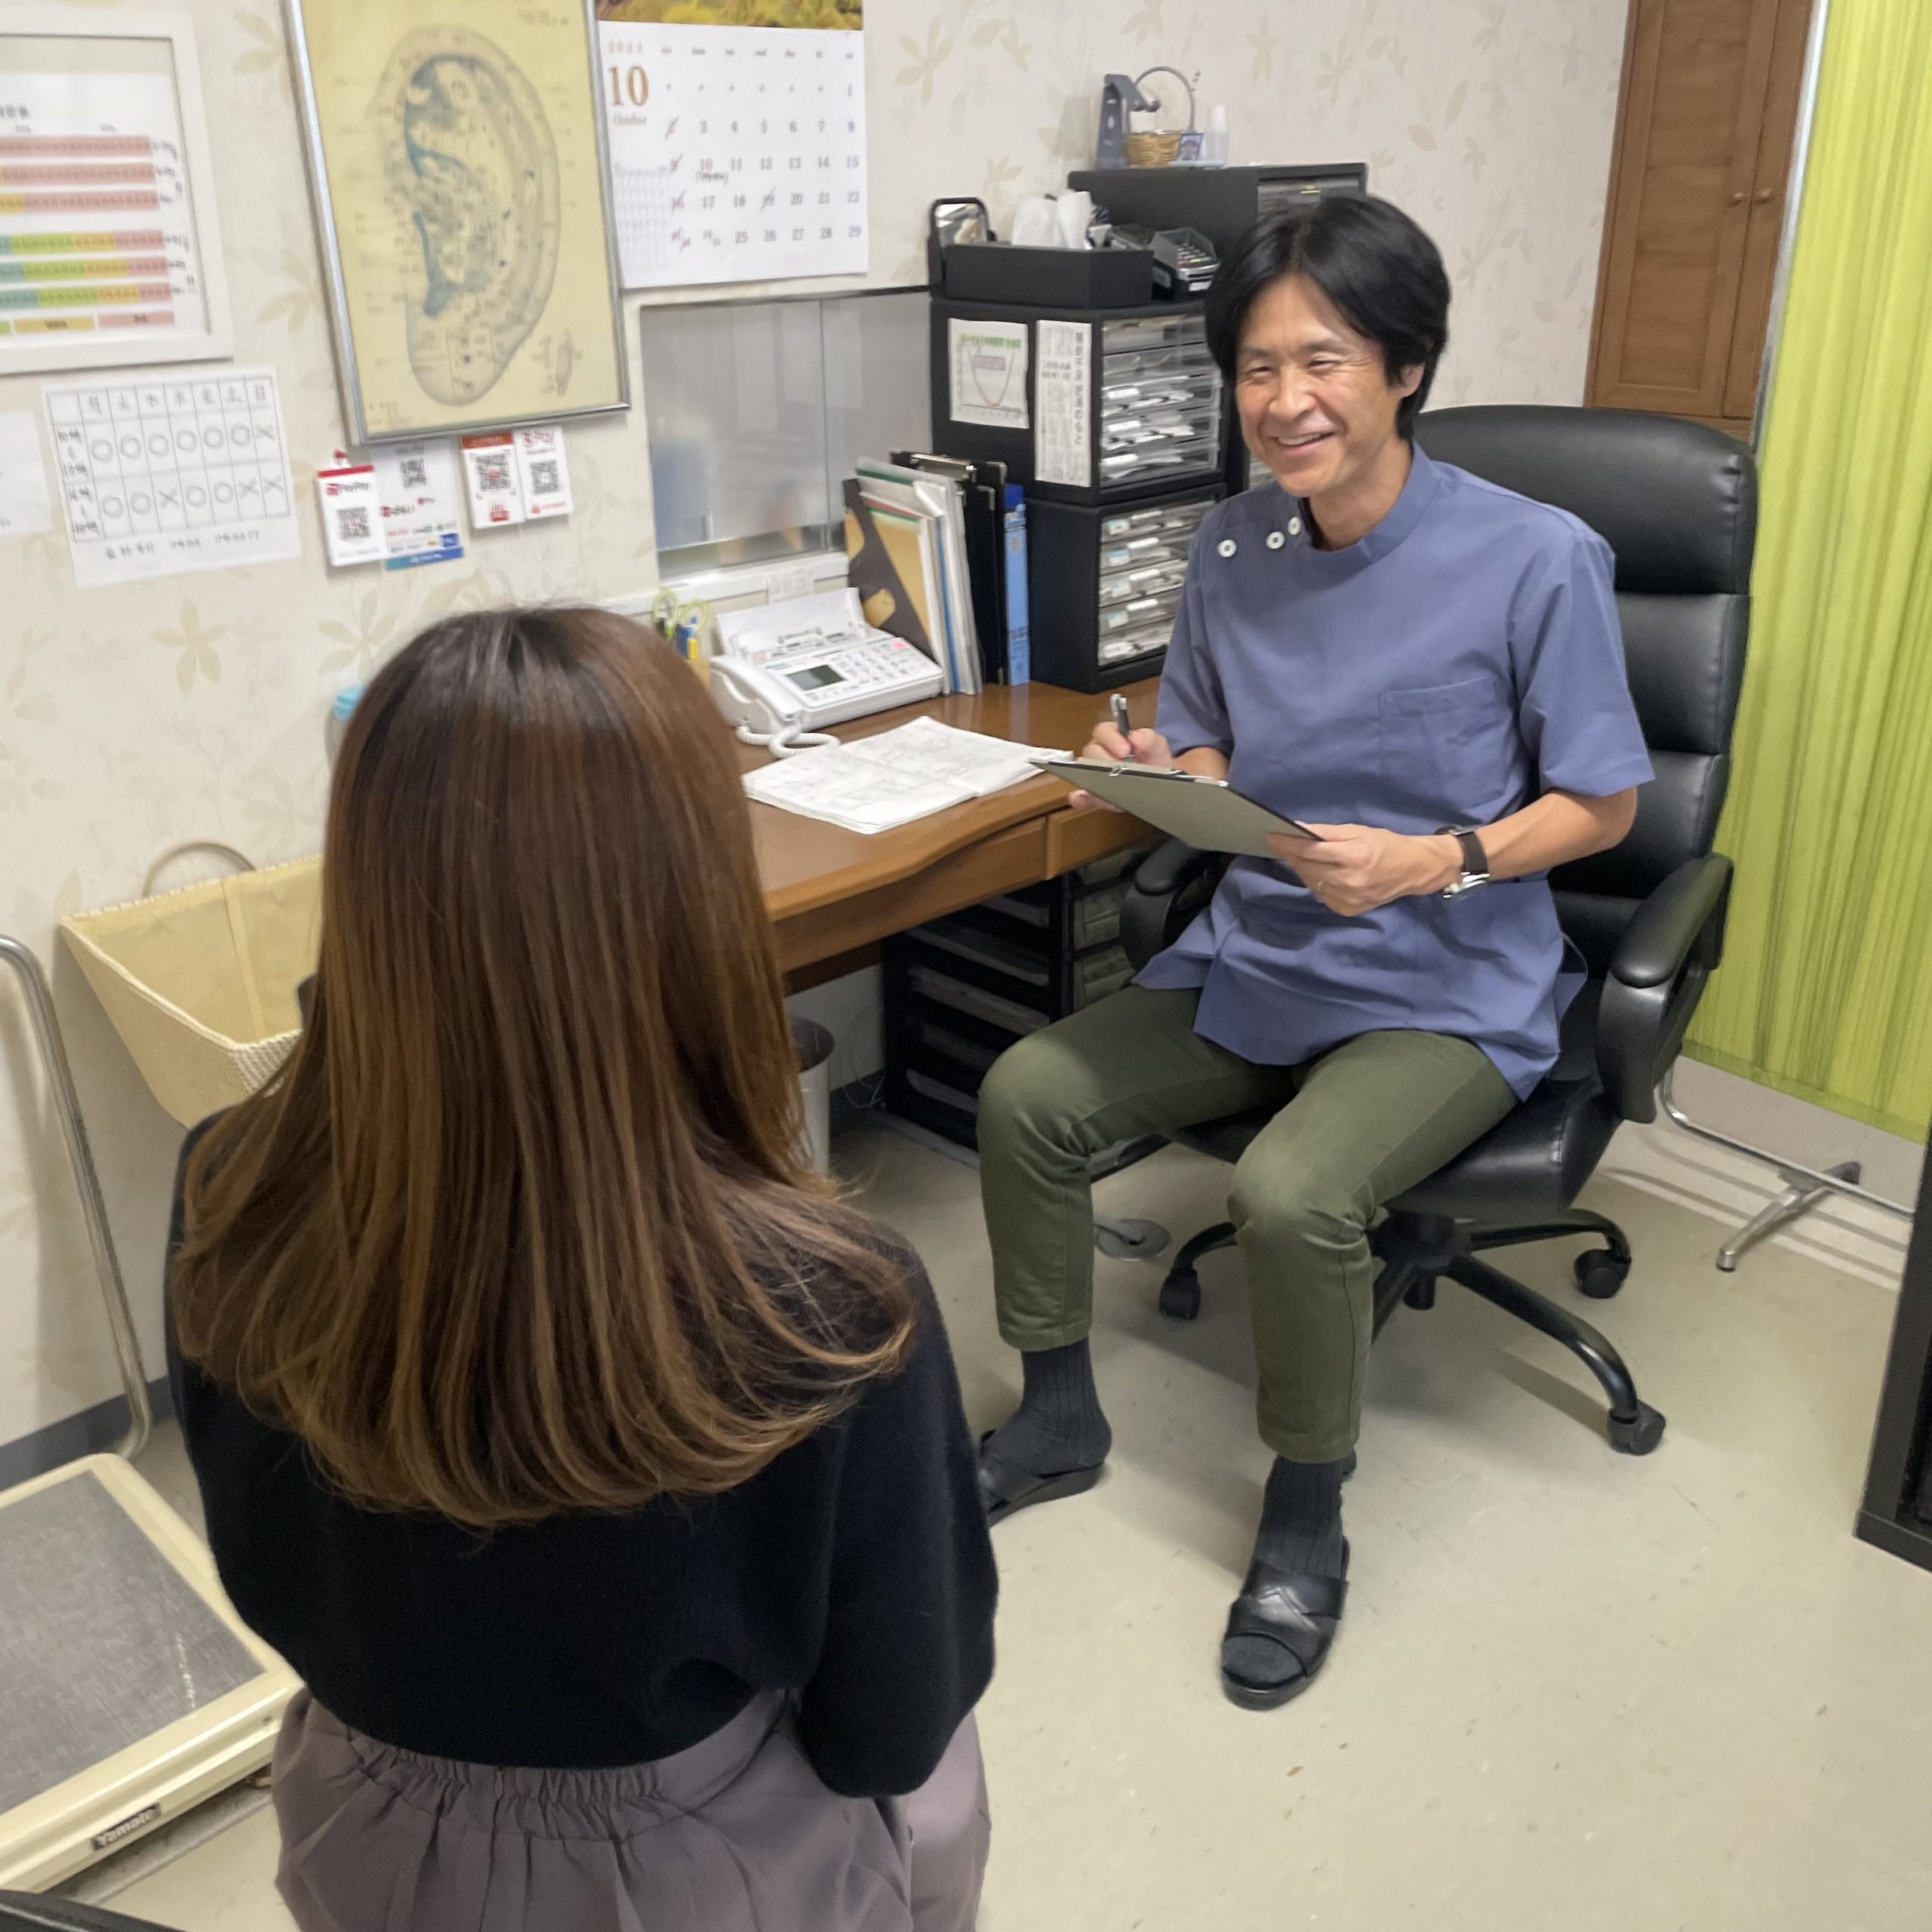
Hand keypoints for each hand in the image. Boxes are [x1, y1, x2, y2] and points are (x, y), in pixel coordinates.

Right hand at [1068, 720, 1173, 811]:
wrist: (1160, 781)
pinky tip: (1084, 798)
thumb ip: (1149, 739)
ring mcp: (1093, 774)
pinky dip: (1081, 798)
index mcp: (1112, 736)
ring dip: (1095, 778)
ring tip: (1110, 785)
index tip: (1126, 749)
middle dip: (1105, 759)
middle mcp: (1098, 753)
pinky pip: (1082, 796)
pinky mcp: (1094, 795)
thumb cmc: (1153, 760)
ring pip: (1084, 773)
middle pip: (1091, 751)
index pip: (1103, 731)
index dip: (1111, 739)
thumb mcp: (1157, 746)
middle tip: (1121, 768)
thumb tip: (1135, 737)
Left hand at [1266, 823, 1459, 915]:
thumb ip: (1326, 832)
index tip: (1271, 836)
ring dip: (1304, 868)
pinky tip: (1322, 872)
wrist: (1412, 870)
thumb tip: (1297, 828)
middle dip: (1293, 854)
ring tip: (1304, 856)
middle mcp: (1349, 881)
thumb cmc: (1384, 845)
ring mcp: (1347, 899)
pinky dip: (1317, 882)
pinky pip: (1321, 893)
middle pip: (1307, 867)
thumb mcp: (1358, 831)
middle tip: (1283, 843)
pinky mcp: (1346, 910)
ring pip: (1311, 882)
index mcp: (1354, 857)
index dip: (1288, 843)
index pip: (1310, 850)